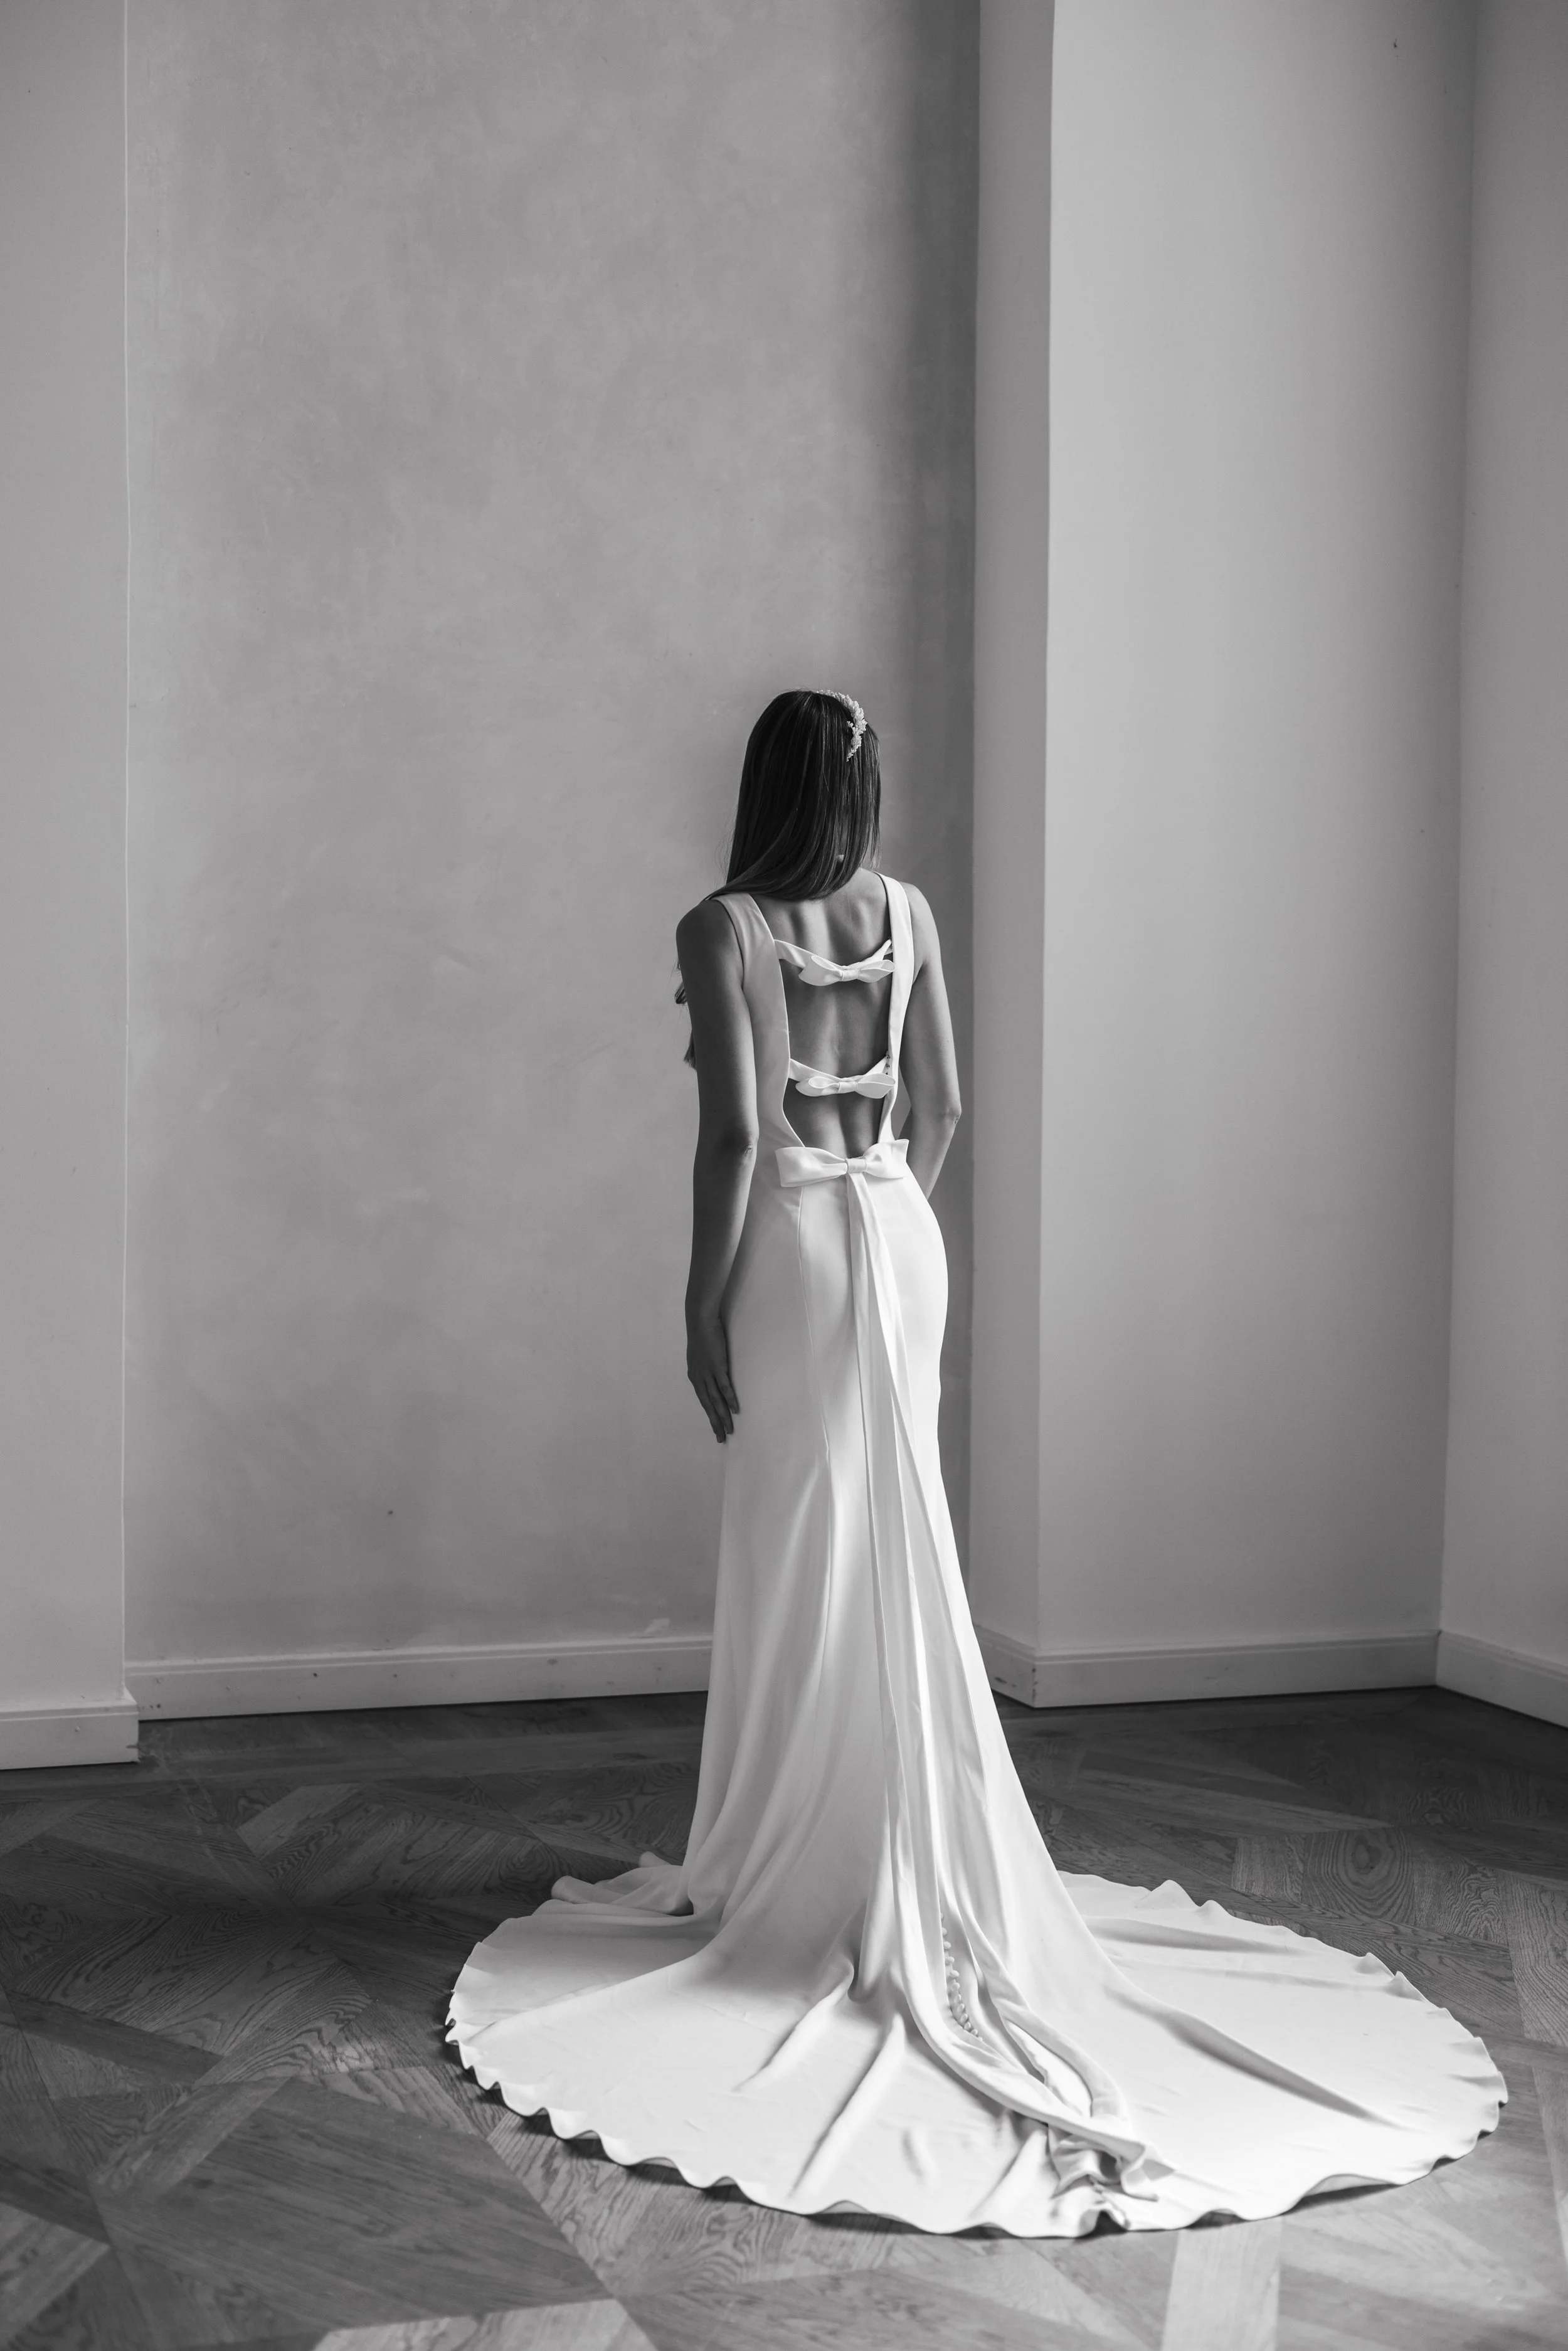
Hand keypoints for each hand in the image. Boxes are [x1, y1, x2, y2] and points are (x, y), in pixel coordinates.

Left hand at [687, 1310, 738, 1442]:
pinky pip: (724, 1387)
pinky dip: (729, 1399)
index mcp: (695, 1377)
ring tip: (729, 1429)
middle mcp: (699, 1378)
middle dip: (715, 1423)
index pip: (703, 1401)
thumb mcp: (700, 1356)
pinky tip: (735, 1410)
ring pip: (716, 1400)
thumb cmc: (702, 1335)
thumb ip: (704, 1368)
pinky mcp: (717, 1366)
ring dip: (723, 1416)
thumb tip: (712, 1375)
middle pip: (708, 1405)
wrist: (700, 1320)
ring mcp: (708, 1373)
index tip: (715, 1428)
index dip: (710, 1415)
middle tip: (722, 1438)